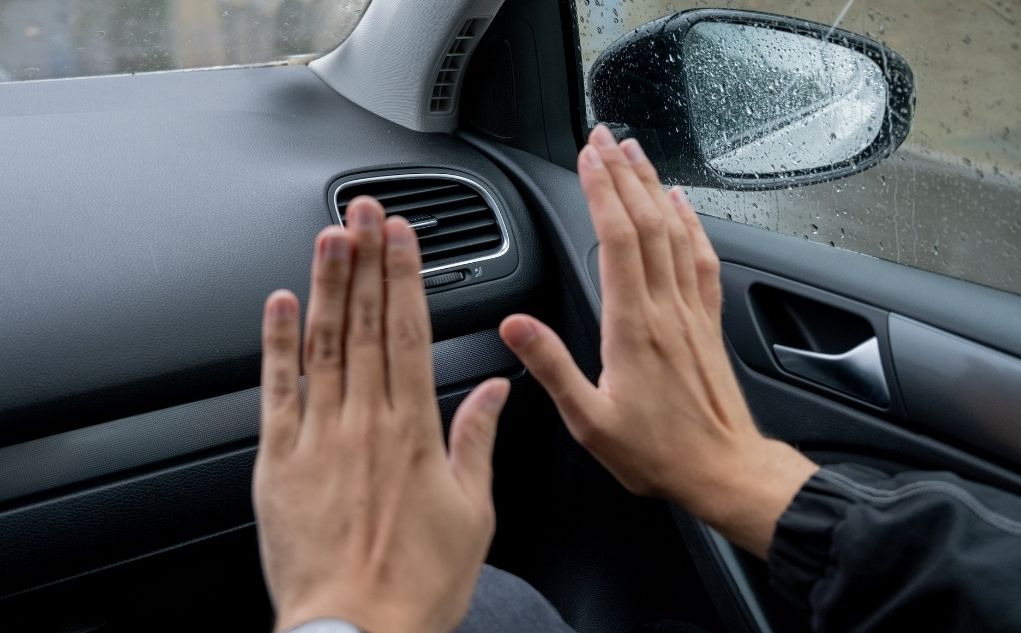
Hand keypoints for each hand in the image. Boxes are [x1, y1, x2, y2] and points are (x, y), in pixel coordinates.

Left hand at [254, 197, 509, 632]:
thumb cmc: (416, 582)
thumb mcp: (473, 513)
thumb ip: (477, 440)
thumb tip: (494, 389)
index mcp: (413, 431)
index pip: (409, 332)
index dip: (405, 276)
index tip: (403, 236)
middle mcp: (364, 422)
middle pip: (365, 324)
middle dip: (366, 260)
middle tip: (365, 211)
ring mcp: (317, 438)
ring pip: (321, 344)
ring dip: (326, 285)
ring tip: (329, 235)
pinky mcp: (278, 462)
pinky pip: (275, 390)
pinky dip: (276, 344)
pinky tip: (280, 303)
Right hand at [499, 125, 817, 556]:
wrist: (723, 468)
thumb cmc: (657, 451)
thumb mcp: (589, 420)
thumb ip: (551, 366)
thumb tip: (515, 326)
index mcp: (633, 326)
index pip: (616, 240)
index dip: (601, 192)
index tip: (588, 158)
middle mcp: (665, 308)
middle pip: (646, 222)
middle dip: (624, 174)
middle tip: (605, 138)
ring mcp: (690, 311)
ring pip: (674, 232)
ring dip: (654, 187)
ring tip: (637, 153)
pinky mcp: (707, 322)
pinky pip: (701, 259)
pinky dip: (691, 224)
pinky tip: (683, 205)